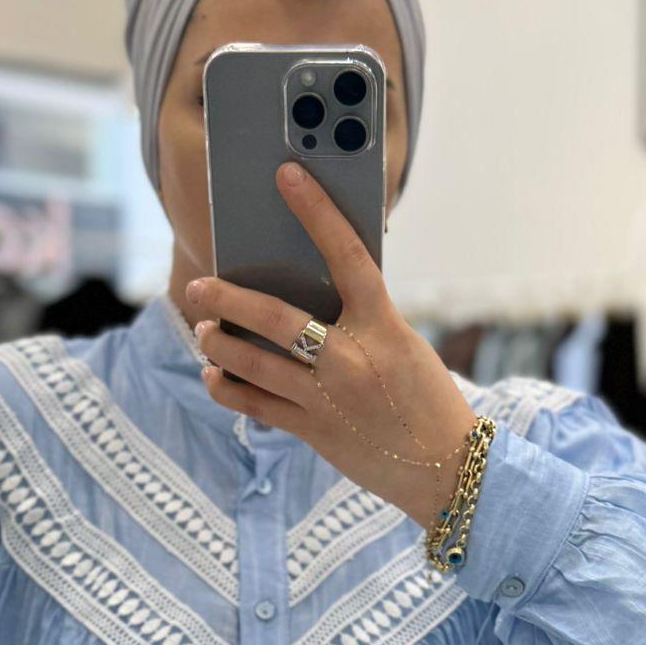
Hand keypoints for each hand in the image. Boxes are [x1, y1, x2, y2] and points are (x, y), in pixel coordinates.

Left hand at [184, 163, 477, 529]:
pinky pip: (256, 406)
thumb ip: (361, 319)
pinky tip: (213, 376)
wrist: (447, 468)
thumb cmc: (425, 398)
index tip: (287, 176)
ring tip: (204, 332)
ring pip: (255, 364)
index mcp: (385, 326)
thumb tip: (303, 294)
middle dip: (228, 300)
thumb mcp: (404, 345)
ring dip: (220, 345)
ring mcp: (329, 399)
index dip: (317, 211)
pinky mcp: (314, 433)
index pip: (347, 254)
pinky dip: (228, 389)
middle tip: (199, 288)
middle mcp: (352, 359)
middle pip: (275, 318)